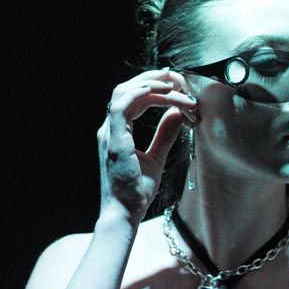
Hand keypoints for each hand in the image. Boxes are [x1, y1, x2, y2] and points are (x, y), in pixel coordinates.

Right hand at [97, 68, 197, 222]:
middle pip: (126, 89)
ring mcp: (109, 133)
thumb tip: (178, 115)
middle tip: (175, 77)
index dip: (153, 88)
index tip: (175, 87)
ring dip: (150, 85)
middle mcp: (110, 128)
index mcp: (117, 131)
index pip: (133, 99)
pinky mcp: (113, 140)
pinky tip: (162, 92)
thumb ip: (165, 134)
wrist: (124, 212)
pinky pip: (122, 106)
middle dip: (151, 79)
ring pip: (124, 92)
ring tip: (173, 84)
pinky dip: (141, 94)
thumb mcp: (156, 157)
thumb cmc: (136, 191)